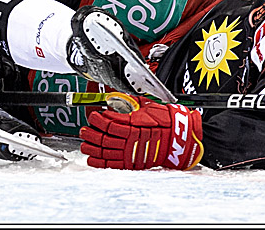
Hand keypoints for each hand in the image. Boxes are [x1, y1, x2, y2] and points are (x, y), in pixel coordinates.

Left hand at [79, 96, 203, 169]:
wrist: (180, 138)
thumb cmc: (166, 121)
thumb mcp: (146, 106)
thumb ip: (129, 103)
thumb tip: (114, 99)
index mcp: (134, 124)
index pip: (109, 122)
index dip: (97, 119)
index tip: (93, 115)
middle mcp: (131, 139)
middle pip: (104, 137)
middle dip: (91, 133)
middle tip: (84, 130)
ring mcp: (132, 152)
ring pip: (105, 151)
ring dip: (92, 148)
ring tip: (85, 144)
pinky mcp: (133, 163)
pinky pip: (113, 164)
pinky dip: (100, 163)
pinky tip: (92, 159)